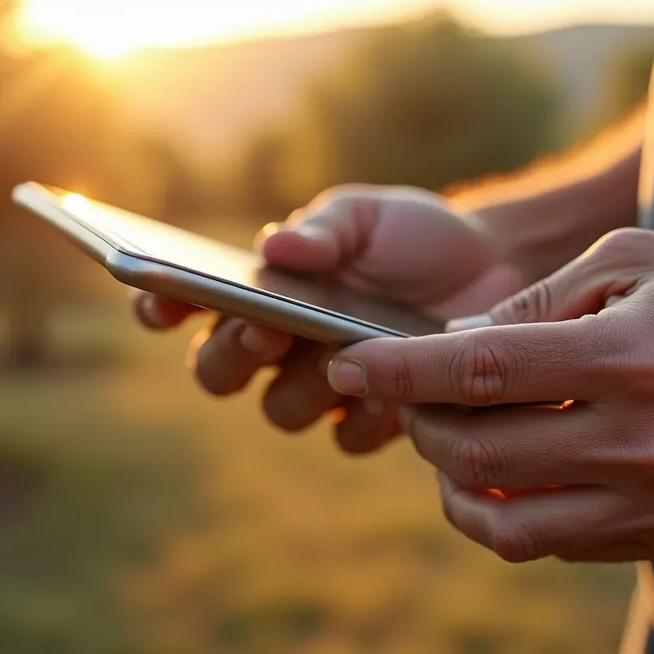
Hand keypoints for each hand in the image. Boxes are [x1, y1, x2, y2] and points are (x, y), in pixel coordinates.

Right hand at [131, 185, 524, 452]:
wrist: (495, 268)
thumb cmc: (414, 237)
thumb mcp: (367, 216)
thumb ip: (322, 228)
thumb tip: (274, 250)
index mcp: (260, 290)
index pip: (186, 304)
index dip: (159, 306)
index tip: (159, 300)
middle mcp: (280, 344)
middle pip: (216, 373)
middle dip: (230, 355)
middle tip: (263, 331)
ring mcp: (325, 385)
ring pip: (279, 411)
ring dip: (299, 388)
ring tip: (337, 360)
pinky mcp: (375, 417)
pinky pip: (346, 437)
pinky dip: (362, 416)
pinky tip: (387, 395)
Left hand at [325, 228, 653, 562]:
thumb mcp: (637, 259)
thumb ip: (536, 304)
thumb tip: (452, 349)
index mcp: (630, 357)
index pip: (478, 375)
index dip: (396, 373)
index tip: (343, 363)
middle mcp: (643, 442)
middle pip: (477, 456)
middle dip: (417, 425)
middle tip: (409, 397)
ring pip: (507, 526)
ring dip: (454, 488)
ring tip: (452, 443)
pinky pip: (559, 544)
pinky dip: (515, 510)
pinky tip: (516, 467)